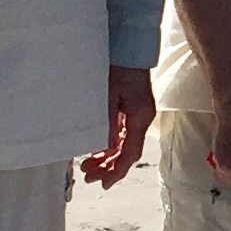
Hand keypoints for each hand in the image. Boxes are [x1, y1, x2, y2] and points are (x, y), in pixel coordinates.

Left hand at [81, 67, 155, 188]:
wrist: (130, 47)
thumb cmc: (120, 67)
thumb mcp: (109, 95)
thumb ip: (108, 123)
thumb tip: (105, 149)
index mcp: (139, 117)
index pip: (130, 153)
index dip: (117, 170)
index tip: (104, 183)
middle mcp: (142, 119)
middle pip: (128, 152)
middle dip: (109, 167)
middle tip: (89, 177)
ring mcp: (138, 114)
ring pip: (125, 144)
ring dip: (108, 157)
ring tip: (89, 166)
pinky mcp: (133, 109)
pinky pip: (123, 134)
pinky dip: (111, 144)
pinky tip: (98, 149)